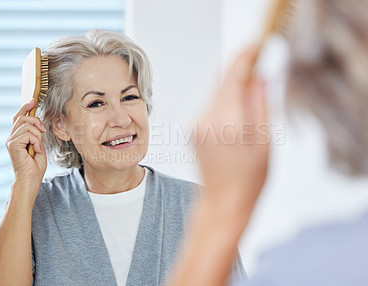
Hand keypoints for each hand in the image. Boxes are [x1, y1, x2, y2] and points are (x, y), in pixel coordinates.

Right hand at [6, 99, 46, 186]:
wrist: (31, 178)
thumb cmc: (35, 165)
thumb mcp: (39, 145)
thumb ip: (37, 134)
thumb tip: (38, 123)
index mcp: (17, 136)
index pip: (19, 117)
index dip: (25, 108)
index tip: (33, 101)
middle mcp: (12, 137)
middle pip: (22, 118)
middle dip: (36, 121)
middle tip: (43, 131)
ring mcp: (11, 140)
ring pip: (27, 125)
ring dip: (38, 135)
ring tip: (38, 146)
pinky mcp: (12, 144)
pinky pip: (28, 134)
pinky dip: (36, 141)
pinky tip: (36, 150)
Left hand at [194, 46, 268, 217]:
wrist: (223, 202)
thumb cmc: (249, 179)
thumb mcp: (265, 140)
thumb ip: (261, 105)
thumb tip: (258, 77)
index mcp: (227, 121)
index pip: (233, 76)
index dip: (244, 56)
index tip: (254, 46)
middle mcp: (206, 119)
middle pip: (222, 82)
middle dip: (239, 73)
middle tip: (258, 73)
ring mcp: (196, 124)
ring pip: (216, 94)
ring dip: (232, 91)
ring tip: (248, 110)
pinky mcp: (192, 130)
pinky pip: (210, 107)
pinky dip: (224, 104)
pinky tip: (235, 121)